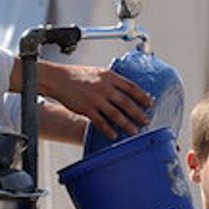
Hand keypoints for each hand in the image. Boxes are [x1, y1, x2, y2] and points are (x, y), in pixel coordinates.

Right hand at [35, 61, 150, 139]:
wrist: (59, 79)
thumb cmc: (78, 75)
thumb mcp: (98, 72)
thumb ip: (112, 81)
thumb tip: (126, 90)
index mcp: (109, 76)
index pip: (131, 86)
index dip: (143, 96)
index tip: (150, 103)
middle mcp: (104, 87)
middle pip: (126, 102)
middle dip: (138, 113)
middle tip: (146, 121)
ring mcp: (96, 99)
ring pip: (116, 114)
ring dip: (127, 124)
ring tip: (134, 131)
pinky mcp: (86, 109)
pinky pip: (100, 122)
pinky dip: (108, 130)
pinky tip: (113, 135)